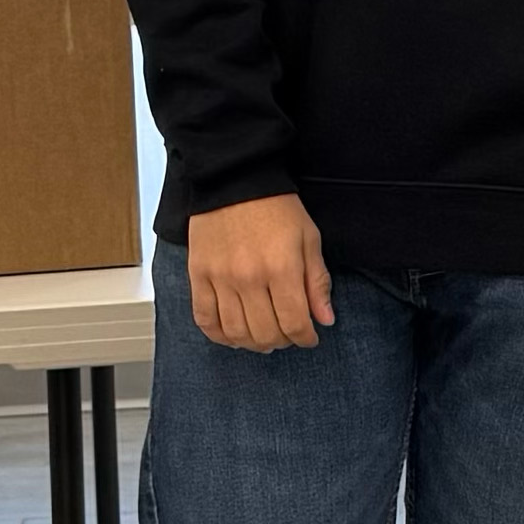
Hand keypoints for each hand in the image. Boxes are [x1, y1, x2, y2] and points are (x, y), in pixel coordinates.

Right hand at [186, 193, 333, 351]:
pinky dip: (219, 335)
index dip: (305, 338)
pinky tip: (233, 335)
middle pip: (266, 333)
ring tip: (264, 337)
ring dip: (253, 343)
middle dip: (283, 341)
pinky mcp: (198, 275)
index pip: (295, 323)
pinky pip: (204, 319)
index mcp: (282, 267)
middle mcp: (249, 277)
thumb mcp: (309, 239)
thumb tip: (325, 320)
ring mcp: (220, 278)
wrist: (234, 180)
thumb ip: (317, 282)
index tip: (310, 338)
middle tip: (288, 335)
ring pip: (236, 332)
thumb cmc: (277, 208)